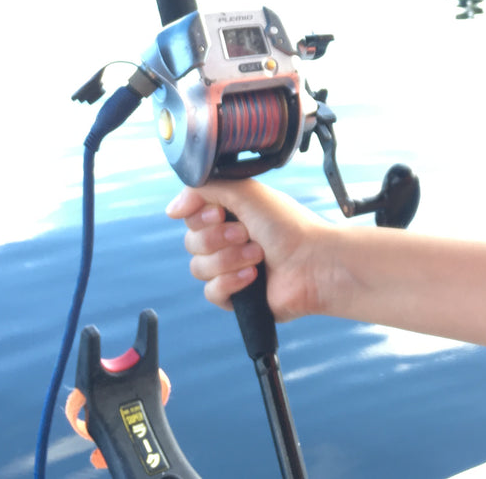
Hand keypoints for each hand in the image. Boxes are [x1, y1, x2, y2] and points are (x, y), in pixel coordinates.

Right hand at [167, 179, 328, 320]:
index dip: (200, 216)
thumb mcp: (246, 192)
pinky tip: (254, 277)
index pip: (190, 216)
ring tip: (258, 255)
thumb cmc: (288, 225)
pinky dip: (232, 282)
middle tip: (247, 234)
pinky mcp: (236, 297)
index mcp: (229, 214)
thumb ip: (206, 189)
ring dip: (229, 260)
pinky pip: (211, 292)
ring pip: (198, 268)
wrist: (313, 262)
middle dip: (218, 238)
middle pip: (191, 242)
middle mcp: (228, 240)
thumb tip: (171, 209)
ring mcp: (231, 269)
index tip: (220, 214)